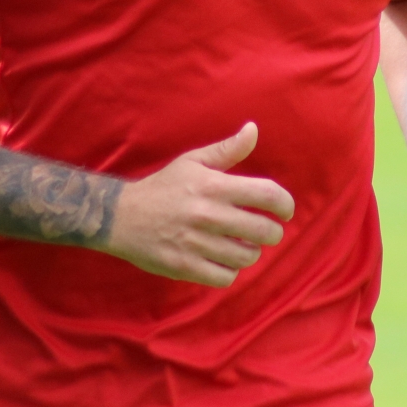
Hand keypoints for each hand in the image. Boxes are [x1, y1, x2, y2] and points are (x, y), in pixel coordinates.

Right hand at [105, 122, 294, 286]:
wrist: (120, 216)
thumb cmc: (163, 187)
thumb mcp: (192, 162)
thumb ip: (227, 150)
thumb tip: (253, 130)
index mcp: (213, 185)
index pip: (268, 195)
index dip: (285, 204)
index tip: (286, 211)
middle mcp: (207, 214)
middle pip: (264, 231)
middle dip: (272, 232)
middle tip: (265, 231)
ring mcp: (196, 242)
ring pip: (247, 256)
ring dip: (249, 252)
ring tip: (240, 245)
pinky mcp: (185, 266)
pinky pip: (226, 277)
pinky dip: (229, 271)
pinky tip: (222, 260)